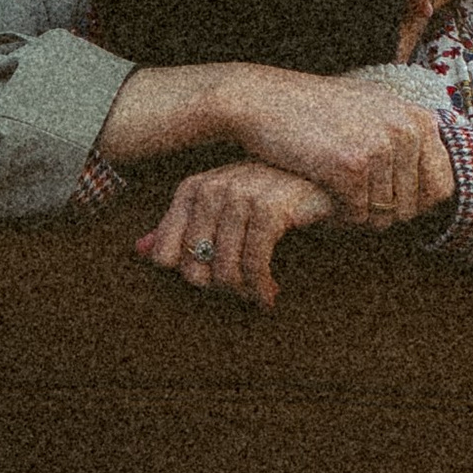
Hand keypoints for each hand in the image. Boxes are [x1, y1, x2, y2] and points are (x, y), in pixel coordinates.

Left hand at [140, 162, 334, 309]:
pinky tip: (271, 294)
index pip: (166, 255)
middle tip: (244, 290)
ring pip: (223, 270)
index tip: (215, 281)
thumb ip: (184, 227)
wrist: (332, 178)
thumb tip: (139, 249)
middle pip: (193, 268)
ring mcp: (241, 195)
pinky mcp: (270, 207)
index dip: (191, 276)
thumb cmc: (278, 196)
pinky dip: (261, 287)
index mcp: (194, 188)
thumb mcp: (227, 209)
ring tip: (259, 293)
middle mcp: (213, 188)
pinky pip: (254, 264)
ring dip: (244, 292)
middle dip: (220, 288)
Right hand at [220, 75, 454, 225]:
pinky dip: (339, 215)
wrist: (262, 100)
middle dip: (383, 212)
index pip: (441, 187)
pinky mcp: (350, 167)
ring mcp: (379, 148)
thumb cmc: (315, 109)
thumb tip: (438, 175)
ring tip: (335, 192)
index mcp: (417, 118)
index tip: (385, 200)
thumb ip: (407, 132)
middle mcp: (405, 131)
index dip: (414, 204)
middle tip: (352, 200)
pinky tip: (322, 193)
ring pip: (383, 215)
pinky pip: (356, 215)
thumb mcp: (372, 106)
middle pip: (411, 207)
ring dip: (357, 214)